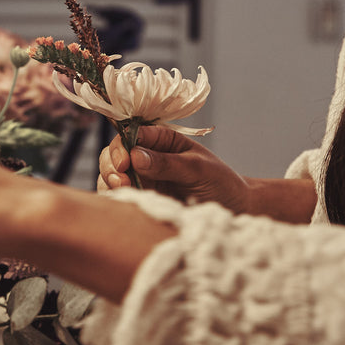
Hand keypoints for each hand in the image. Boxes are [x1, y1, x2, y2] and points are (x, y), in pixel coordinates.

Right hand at [97, 125, 249, 212]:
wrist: (235, 210)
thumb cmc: (221, 183)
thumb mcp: (198, 169)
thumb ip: (167, 163)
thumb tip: (135, 156)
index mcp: (162, 140)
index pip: (131, 134)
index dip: (122, 146)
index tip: (124, 162)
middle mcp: (147, 157)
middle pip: (114, 153)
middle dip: (111, 165)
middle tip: (120, 181)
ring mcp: (142, 179)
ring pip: (111, 175)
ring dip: (110, 182)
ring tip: (123, 192)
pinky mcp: (141, 200)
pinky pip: (118, 197)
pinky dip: (114, 199)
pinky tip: (124, 204)